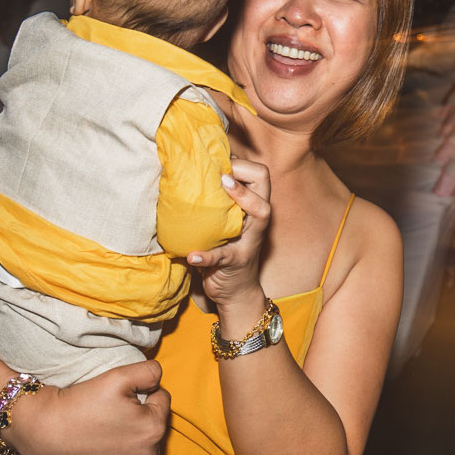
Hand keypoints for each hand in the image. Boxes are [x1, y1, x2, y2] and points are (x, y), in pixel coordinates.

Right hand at [5, 360, 169, 454]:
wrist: (46, 430)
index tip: (122, 396)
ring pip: (142, 450)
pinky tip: (101, 452)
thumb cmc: (82, 402)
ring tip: (106, 431)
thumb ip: (150, 371)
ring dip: (132, 441)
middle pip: (153, 427)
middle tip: (112, 413)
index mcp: (154, 427)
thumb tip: (158, 379)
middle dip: (140, 417)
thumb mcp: (119, 375)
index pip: (162, 399)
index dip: (143, 392)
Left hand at [189, 158, 270, 322]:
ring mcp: (250, 240)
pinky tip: (192, 256)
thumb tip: (189, 174)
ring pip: (261, 212)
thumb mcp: (223, 224)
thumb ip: (216, 203)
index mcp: (253, 207)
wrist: (236, 292)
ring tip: (221, 189)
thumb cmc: (225, 251)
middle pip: (265, 183)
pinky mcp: (235, 262)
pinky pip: (222, 256)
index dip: (241, 163)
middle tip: (222, 174)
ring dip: (242, 199)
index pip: (260, 174)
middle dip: (245, 172)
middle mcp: (257, 220)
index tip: (218, 162)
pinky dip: (206, 256)